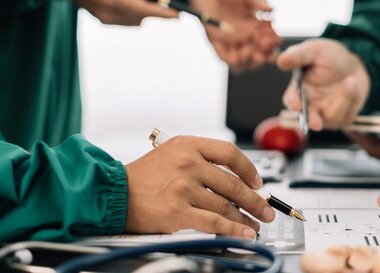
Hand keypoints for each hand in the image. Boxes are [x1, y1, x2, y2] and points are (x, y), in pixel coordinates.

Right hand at [66, 0, 177, 25]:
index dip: (163, 13)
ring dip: (144, 10)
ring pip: (136, 20)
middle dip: (154, 9)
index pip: (144, 10)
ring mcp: (106, 20)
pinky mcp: (105, 22)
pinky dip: (134, 12)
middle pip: (142, 17)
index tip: (179, 14)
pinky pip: (127, 20)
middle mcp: (109, 14)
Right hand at [124, 136, 275, 238]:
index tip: (257, 182)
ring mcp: (183, 188)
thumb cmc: (142, 176)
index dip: (248, 169)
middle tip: (266, 209)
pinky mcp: (178, 212)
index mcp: (188, 145)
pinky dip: (233, 230)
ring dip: (246, 218)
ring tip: (255, 225)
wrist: (113, 193)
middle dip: (255, 199)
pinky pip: (214, 222)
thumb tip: (233, 178)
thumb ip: (199, 160)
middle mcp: (188, 163)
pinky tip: (243, 234)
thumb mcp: (171, 154)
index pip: (229, 152)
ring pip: (226, 205)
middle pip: (233, 182)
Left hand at [187, 0, 280, 70]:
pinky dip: (229, 59)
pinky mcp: (215, 41)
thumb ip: (259, 0)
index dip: (273, 45)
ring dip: (246, 61)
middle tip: (262, 56)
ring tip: (247, 53)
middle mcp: (245, 37)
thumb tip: (272, 9)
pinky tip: (234, 58)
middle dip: (261, 59)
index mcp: (257, 27)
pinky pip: (223, 55)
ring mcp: (231, 41)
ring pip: (241, 61)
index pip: (269, 41)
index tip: (276, 42)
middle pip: (256, 56)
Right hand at [276, 39, 370, 129]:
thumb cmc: (328, 56)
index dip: (293, 103)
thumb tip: (281, 61)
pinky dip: (352, 97)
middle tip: (316, 123)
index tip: (296, 105)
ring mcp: (325, 114)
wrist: (352, 64)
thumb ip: (297, 56)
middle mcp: (309, 105)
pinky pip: (347, 113)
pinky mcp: (342, 118)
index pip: (291, 101)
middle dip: (311, 120)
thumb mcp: (313, 50)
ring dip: (343, 98)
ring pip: (331, 116)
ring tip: (351, 79)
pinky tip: (353, 83)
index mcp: (297, 90)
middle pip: (307, 119)